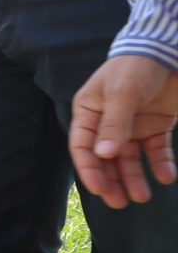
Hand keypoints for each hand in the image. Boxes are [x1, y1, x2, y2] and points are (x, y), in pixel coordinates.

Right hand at [69, 55, 177, 208]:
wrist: (170, 49)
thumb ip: (114, 125)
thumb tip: (103, 155)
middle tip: (119, 203)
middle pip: (105, 158)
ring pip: (130, 158)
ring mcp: (132, 125)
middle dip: (112, 181)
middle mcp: (107, 122)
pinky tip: (166, 176)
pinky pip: (156, 150)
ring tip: (143, 197)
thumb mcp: (123, 93)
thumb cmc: (136, 66)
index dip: (89, 169)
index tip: (99, 189)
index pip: (83, 146)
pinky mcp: (156, 125)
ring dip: (135, 178)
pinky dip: (160, 164)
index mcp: (89, 112)